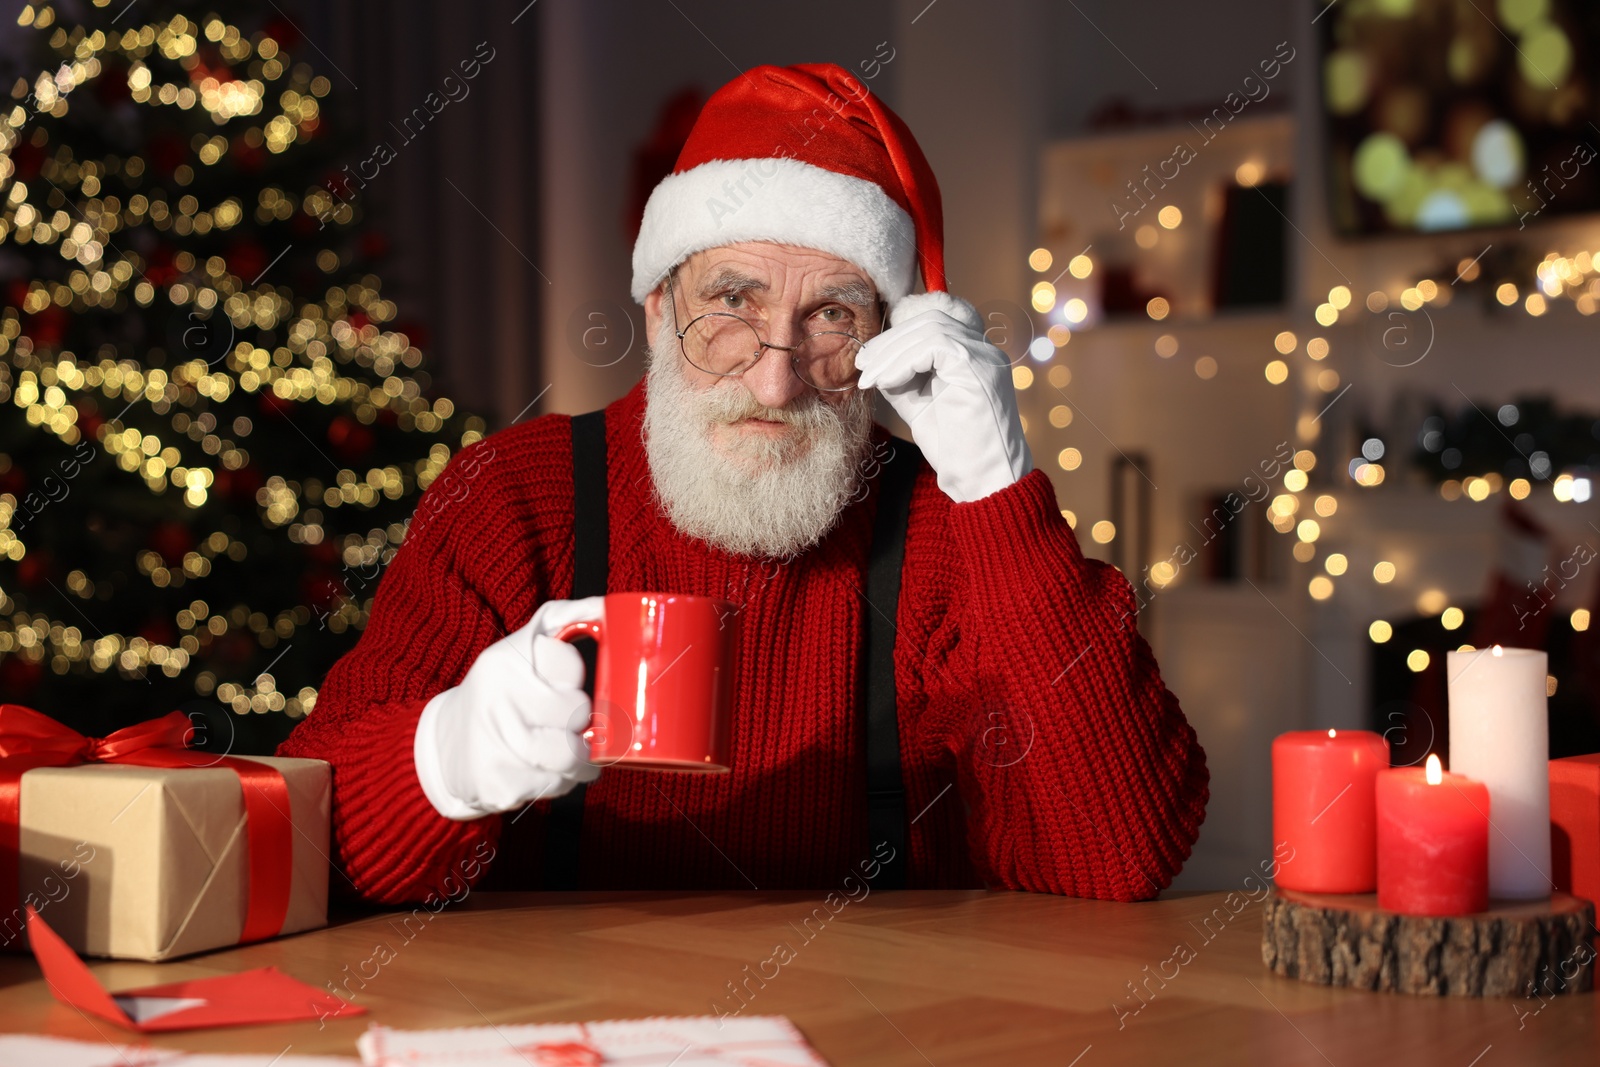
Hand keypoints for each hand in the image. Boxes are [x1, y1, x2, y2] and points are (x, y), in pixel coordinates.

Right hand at [413, 597, 604, 819]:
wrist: (444, 747)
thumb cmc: (499, 693)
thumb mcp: (520, 648)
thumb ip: (564, 619)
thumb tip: (606, 606)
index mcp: (504, 662)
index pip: (569, 663)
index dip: (575, 676)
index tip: (563, 683)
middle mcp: (498, 701)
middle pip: (578, 710)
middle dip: (584, 719)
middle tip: (573, 722)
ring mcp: (499, 746)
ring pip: (573, 754)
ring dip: (582, 757)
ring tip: (569, 749)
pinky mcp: (501, 785)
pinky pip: (558, 785)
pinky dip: (562, 781)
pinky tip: (545, 770)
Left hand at [855, 291, 1032, 502]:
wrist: (982, 480)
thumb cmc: (954, 448)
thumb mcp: (918, 402)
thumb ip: (903, 375)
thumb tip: (875, 357)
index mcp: (973, 356)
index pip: (935, 321)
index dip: (899, 333)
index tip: (870, 358)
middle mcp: (984, 350)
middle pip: (930, 319)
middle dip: (890, 340)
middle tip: (863, 365)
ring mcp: (985, 356)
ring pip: (930, 328)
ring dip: (892, 352)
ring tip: (871, 379)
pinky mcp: (979, 367)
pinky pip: (934, 345)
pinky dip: (904, 361)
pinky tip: (888, 383)